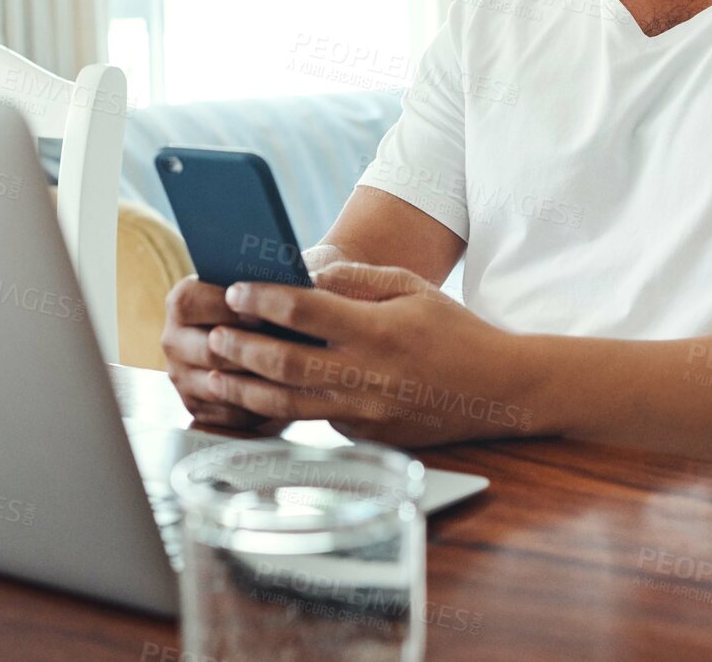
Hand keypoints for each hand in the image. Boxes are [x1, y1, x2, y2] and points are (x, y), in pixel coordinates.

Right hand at [160, 275, 286, 431]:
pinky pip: (225, 412)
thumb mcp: (257, 291)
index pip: (189, 302)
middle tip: (284, 347)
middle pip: (207, 350)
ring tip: (289, 373)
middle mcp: (175, 340)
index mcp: (182, 303)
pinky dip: (254, 406)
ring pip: (217, 386)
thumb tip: (298, 281)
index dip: (225, 308)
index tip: (260, 312)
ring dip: (254, 380)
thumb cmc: (259, 310)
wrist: (255, 342)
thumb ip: (264, 285)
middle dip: (248, 349)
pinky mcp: (197, 407)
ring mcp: (182, 376)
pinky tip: (279, 394)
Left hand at [201, 261, 541, 446]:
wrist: (497, 391)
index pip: (305, 311)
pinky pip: (313, 420)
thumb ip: (358, 280)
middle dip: (241, 347)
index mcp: (379, 331)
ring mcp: (364, 412)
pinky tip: (253, 397)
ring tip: (214, 375)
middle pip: (285, 363)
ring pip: (288, 403)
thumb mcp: (412, 289)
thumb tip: (307, 275)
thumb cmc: (452, 331)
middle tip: (214, 334)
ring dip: (244, 389)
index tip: (237, 291)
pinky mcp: (364, 435)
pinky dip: (279, 408)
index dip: (264, 300)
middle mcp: (368, 376)